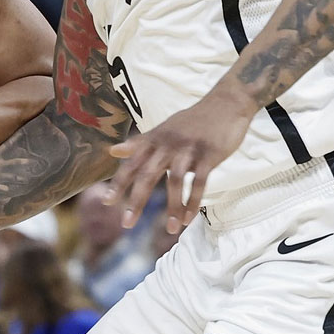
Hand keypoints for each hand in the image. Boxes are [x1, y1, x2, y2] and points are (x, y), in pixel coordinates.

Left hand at [108, 87, 251, 232]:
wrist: (226, 103)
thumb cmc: (192, 120)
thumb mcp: (162, 129)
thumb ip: (139, 143)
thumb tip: (113, 151)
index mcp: (155, 139)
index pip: (132, 163)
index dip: (119, 183)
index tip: (107, 202)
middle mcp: (168, 144)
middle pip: (148, 175)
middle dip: (137, 201)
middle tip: (127, 224)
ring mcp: (189, 149)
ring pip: (176, 181)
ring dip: (172, 207)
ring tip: (169, 229)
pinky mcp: (209, 155)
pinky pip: (200, 183)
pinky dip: (193, 202)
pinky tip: (188, 218)